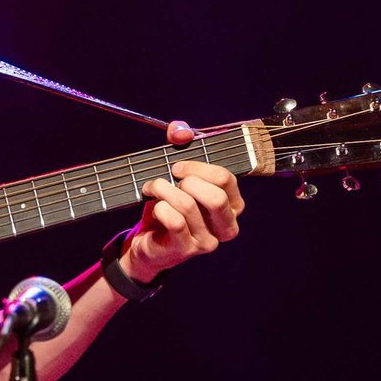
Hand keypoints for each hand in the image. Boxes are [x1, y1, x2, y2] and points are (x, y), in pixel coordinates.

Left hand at [123, 121, 245, 280]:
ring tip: (153, 189)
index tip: (177, 166)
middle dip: (187, 181)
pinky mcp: (187, 250)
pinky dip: (160, 207)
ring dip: (165, 190)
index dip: (199, 167)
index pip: (225, 179)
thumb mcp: (177, 174)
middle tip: (169, 178)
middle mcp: (227, 225)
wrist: (148, 242)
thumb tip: (180, 130)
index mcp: (232, 204)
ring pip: (189, 206)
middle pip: (216, 196)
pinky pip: (175, 221)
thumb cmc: (169, 207)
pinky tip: (155, 207)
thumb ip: (180, 145)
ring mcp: (208, 241)